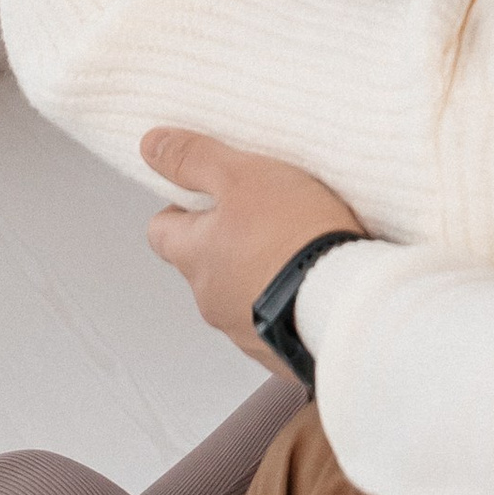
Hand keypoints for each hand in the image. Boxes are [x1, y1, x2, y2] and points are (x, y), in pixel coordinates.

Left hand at [141, 129, 361, 363]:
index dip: (180, 209)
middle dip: (227, 242)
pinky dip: (287, 303)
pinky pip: (274, 321)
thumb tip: (151, 144)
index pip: (161, 232)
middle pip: (203, 264)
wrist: (342, 299)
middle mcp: (209, 299)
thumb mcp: (240, 176)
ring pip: (239, 294)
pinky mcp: (278, 350)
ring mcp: (243, 329)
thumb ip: (193, 159)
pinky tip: (314, 283)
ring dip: (259, 275)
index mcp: (193, 256)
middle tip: (264, 216)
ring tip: (297, 251)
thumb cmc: (292, 234)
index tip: (208, 194)